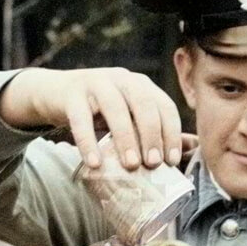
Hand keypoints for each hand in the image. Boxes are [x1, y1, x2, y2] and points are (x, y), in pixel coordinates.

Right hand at [0, 67, 181, 170]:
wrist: (55, 94)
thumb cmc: (98, 111)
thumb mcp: (128, 117)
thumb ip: (155, 129)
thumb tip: (191, 148)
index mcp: (141, 85)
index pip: (164, 105)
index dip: (171, 132)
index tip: (171, 161)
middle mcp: (122, 79)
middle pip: (143, 104)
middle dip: (151, 135)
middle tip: (153, 164)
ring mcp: (95, 83)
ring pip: (115, 109)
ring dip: (126, 138)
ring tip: (131, 166)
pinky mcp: (71, 93)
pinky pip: (80, 119)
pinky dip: (88, 142)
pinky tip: (94, 163)